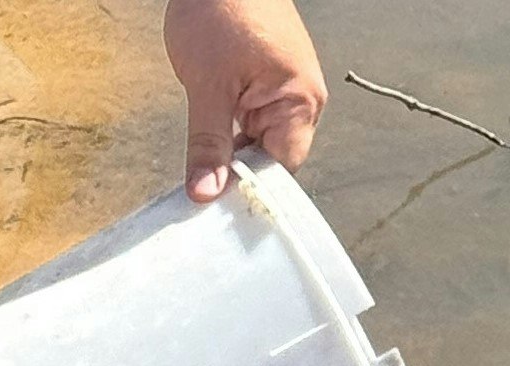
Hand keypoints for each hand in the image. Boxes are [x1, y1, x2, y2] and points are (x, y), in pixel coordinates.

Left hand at [164, 0, 327, 201]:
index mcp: (301, 102)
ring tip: (208, 148)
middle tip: (205, 181)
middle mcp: (304, 98)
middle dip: (241, 168)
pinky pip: (257, 117)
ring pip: (263, 138)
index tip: (219, 202)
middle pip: (275, 157)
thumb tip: (206, 192)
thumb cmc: (221, 8)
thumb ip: (208, 144)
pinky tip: (214, 126)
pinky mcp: (272, 78)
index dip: (252, 188)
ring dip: (235, 146)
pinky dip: (235, 126)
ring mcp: (289, 87)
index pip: (283, 169)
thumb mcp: (206, 86)